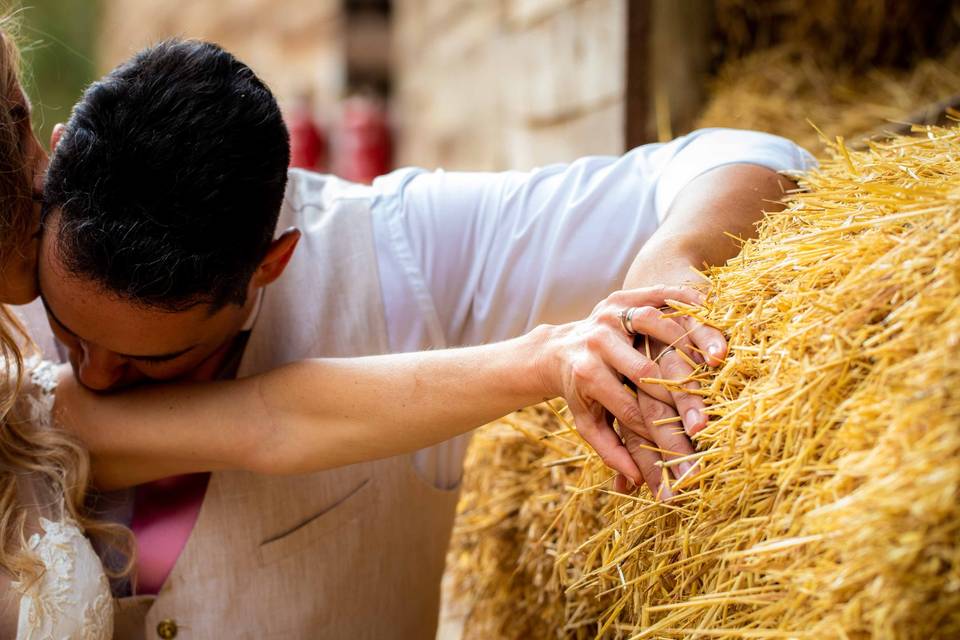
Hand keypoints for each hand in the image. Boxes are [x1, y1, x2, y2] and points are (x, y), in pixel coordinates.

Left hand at [537, 285, 725, 496]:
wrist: (558, 347)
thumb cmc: (579, 390)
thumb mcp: (587, 422)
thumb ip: (608, 451)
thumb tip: (631, 484)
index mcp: (587, 375)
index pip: (630, 407)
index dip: (660, 428)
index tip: (688, 445)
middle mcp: (597, 342)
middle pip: (647, 370)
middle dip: (680, 394)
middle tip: (710, 411)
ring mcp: (609, 316)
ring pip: (655, 326)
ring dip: (688, 341)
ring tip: (716, 361)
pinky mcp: (621, 296)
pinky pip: (657, 295)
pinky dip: (683, 301)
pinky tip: (708, 310)